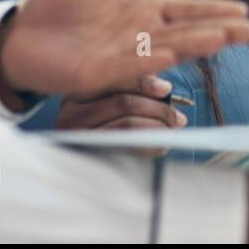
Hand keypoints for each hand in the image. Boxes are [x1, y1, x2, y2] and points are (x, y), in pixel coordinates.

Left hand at [0, 0, 248, 102]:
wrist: (15, 34)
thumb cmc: (53, 4)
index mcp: (138, 10)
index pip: (184, 9)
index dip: (212, 10)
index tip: (243, 10)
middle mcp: (136, 35)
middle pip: (184, 31)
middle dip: (215, 30)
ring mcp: (119, 54)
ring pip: (165, 49)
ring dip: (193, 43)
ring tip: (223, 38)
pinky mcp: (97, 72)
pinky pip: (130, 64)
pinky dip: (152, 59)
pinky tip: (174, 52)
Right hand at [54, 74, 186, 157]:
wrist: (70, 169)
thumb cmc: (96, 125)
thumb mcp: (107, 101)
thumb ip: (131, 88)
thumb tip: (164, 88)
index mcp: (78, 90)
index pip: (115, 79)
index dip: (145, 82)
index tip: (166, 88)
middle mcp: (71, 111)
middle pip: (124, 102)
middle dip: (157, 109)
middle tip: (178, 118)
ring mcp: (78, 135)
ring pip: (126, 125)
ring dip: (157, 127)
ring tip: (172, 130)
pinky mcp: (88, 155)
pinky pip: (125, 147)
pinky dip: (148, 145)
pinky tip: (160, 146)